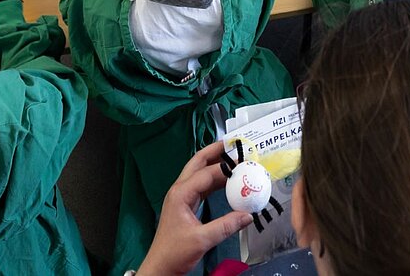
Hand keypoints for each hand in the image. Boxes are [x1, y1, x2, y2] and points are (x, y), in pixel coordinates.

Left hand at [137, 142, 253, 275]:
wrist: (161, 266)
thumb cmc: (174, 253)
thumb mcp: (202, 239)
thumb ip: (226, 226)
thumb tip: (248, 215)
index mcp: (180, 194)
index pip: (206, 173)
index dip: (225, 167)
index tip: (244, 163)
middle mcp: (180, 191)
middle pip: (197, 163)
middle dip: (215, 152)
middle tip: (233, 144)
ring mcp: (182, 197)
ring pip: (199, 173)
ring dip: (216, 165)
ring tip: (234, 160)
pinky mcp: (186, 205)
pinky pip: (202, 186)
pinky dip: (215, 181)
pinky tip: (227, 182)